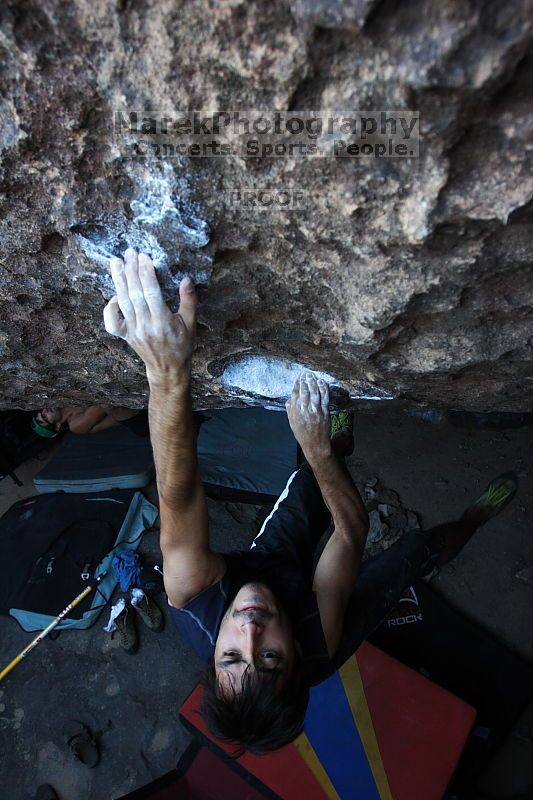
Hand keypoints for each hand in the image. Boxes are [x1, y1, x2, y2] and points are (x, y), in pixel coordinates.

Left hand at [103, 248, 196, 383]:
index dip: (146, 273)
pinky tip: (115, 293)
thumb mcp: (191, 324)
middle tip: (129, 252)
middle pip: (134, 294)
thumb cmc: (182, 345)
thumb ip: (188, 301)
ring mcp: (133, 331)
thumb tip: (186, 279)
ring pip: (123, 302)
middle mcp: (145, 326)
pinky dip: (109, 306)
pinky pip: (111, 321)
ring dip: (118, 280)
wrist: (168, 370)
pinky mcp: (125, 335)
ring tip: (116, 262)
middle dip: (131, 271)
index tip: (144, 256)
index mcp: (163, 322)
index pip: (151, 293)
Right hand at [285, 372, 331, 463]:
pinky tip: (322, 382)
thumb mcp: (292, 423)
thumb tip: (288, 400)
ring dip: (313, 382)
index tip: (298, 378)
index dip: (296, 385)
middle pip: (304, 392)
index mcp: (295, 413)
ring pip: (314, 393)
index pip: (294, 395)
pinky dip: (323, 389)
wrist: (315, 445)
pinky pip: (324, 398)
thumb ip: (290, 411)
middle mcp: (304, 411)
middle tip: (305, 374)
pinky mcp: (324, 412)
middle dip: (304, 381)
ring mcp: (315, 411)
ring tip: (311, 375)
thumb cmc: (303, 435)